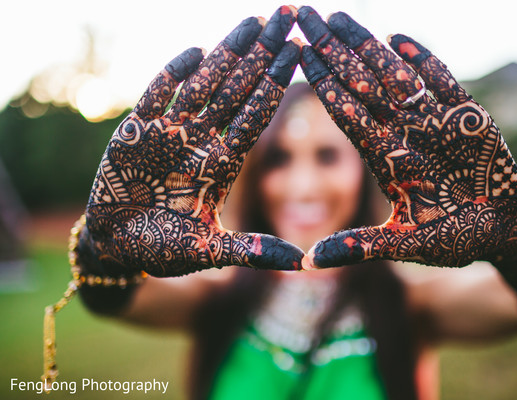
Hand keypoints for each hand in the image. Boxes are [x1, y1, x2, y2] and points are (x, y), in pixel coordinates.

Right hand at [83, 7, 303, 276]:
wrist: (116, 247)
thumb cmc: (162, 250)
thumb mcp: (210, 250)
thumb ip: (253, 252)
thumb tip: (303, 265)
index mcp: (222, 164)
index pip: (255, 116)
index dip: (276, 84)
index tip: (299, 52)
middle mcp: (200, 142)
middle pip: (237, 90)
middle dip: (261, 54)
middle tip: (287, 16)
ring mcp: (168, 133)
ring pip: (202, 85)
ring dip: (226, 53)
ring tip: (253, 22)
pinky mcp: (134, 131)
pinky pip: (155, 97)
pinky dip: (172, 76)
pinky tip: (196, 52)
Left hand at [297, 7, 516, 268]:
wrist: (503, 231)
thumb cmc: (455, 240)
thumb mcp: (408, 244)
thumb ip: (362, 247)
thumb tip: (308, 262)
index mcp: (387, 160)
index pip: (348, 116)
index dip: (324, 86)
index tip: (298, 56)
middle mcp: (405, 135)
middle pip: (364, 86)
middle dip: (334, 52)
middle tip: (305, 17)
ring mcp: (435, 123)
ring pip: (397, 78)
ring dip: (369, 47)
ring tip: (340, 16)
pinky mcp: (467, 117)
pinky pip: (443, 83)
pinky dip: (424, 60)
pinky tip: (397, 38)